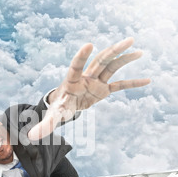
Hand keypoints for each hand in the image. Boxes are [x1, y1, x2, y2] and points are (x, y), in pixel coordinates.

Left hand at [28, 37, 150, 140]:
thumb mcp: (52, 116)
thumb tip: (30, 136)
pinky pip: (119, 85)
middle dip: (113, 51)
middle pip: (100, 61)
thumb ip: (44, 125)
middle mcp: (85, 78)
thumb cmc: (58, 107)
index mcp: (71, 81)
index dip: (81, 57)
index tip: (89, 45)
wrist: (65, 104)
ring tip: (139, 52)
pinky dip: (131, 84)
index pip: (76, 67)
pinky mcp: (103, 90)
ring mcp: (96, 82)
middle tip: (128, 40)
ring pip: (111, 67)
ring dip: (124, 59)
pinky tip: (147, 81)